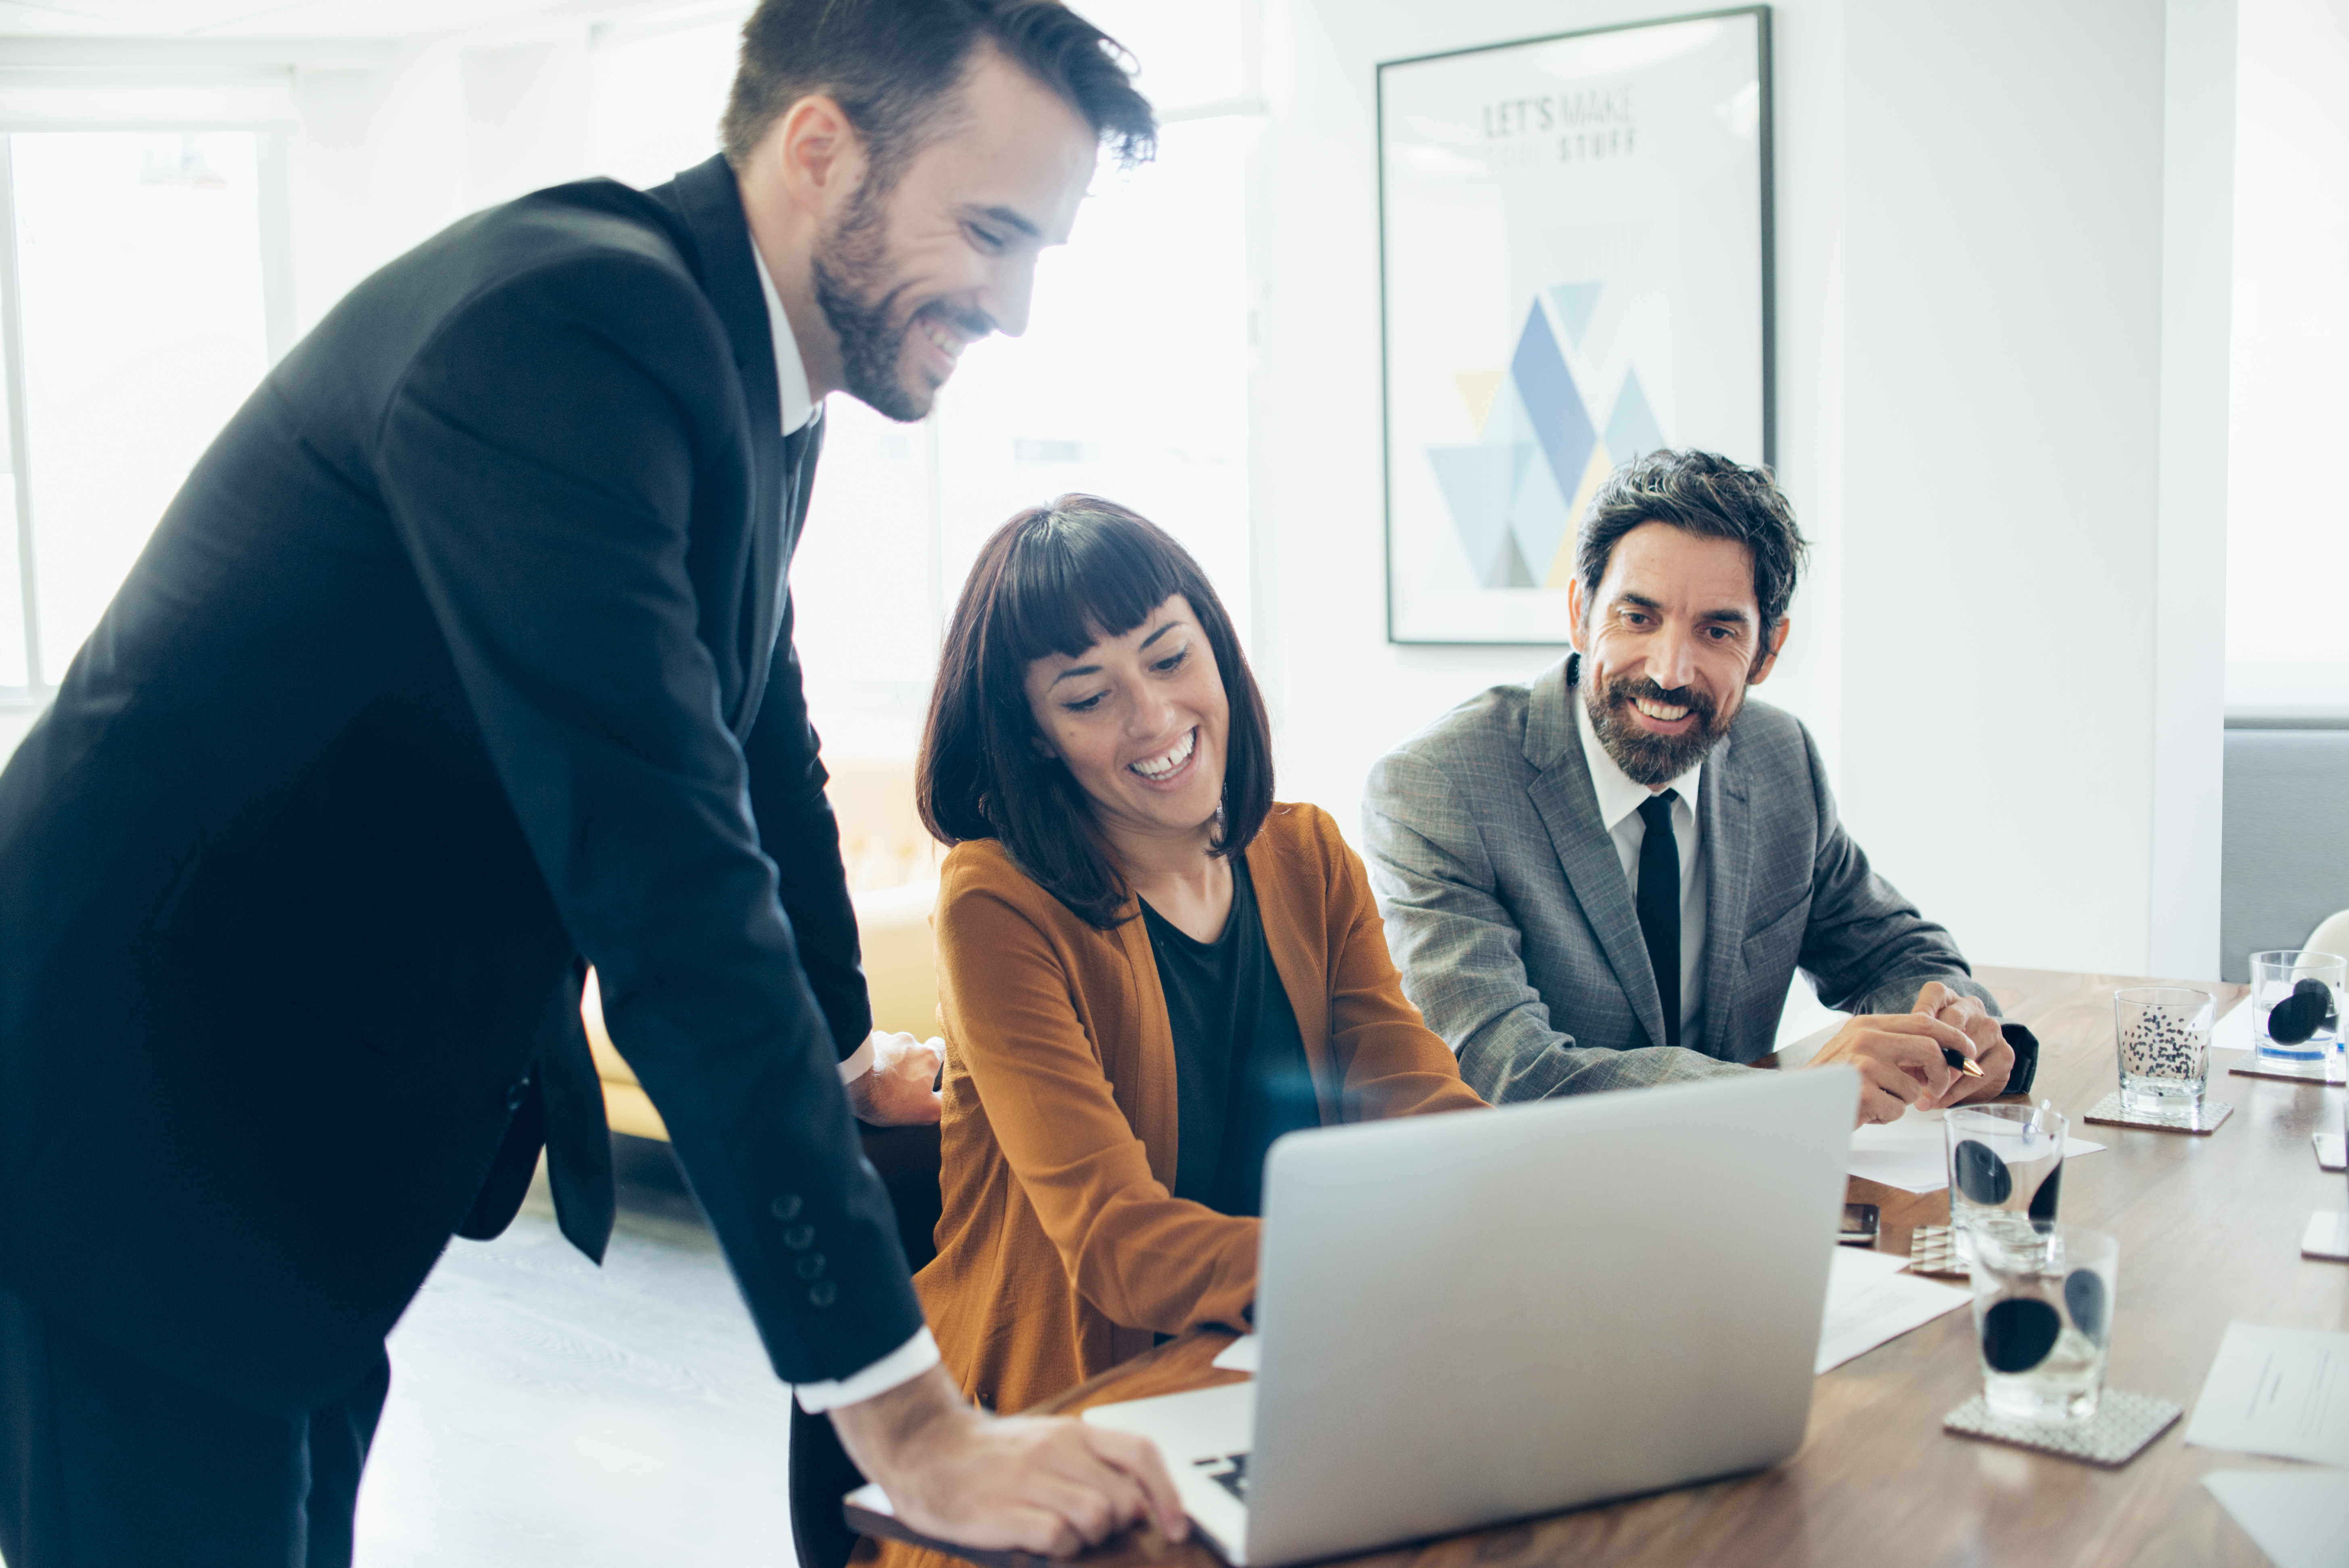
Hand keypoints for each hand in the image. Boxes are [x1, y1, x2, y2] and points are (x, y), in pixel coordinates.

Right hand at [828, 1365, 1187, 1556]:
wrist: (925, 1451)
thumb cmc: (993, 1458)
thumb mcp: (1048, 1445)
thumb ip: (1093, 1466)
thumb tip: (1140, 1503)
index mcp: (1073, 1432)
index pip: (1141, 1453)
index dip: (1168, 1493)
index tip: (1177, 1526)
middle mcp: (1056, 1449)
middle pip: (1122, 1498)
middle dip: (1115, 1525)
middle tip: (1086, 1529)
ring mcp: (1029, 1478)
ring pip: (1096, 1518)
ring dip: (1086, 1538)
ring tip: (1058, 1534)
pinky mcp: (1004, 1510)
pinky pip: (1058, 1539)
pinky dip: (1056, 1548)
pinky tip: (1036, 1541)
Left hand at [843, 1031, 944, 1126]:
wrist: (853, 1082)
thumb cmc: (890, 1098)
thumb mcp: (927, 1110)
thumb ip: (945, 1102)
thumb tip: (950, 1096)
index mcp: (928, 1056)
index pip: (941, 1048)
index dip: (939, 1059)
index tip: (932, 1071)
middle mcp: (909, 1041)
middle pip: (915, 1049)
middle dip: (912, 1062)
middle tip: (904, 1081)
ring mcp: (886, 1038)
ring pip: (894, 1048)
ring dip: (891, 1060)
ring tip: (881, 1079)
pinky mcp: (867, 1041)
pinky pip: (875, 1048)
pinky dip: (875, 1058)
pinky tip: (868, 1072)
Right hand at [1808, 1008, 1981, 1125]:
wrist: (1797, 1103)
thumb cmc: (1834, 1081)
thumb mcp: (1861, 1051)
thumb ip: (1894, 1045)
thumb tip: (1942, 1052)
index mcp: (1867, 1025)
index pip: (1922, 1021)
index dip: (1952, 1035)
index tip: (1967, 1050)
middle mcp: (1865, 1038)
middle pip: (1929, 1049)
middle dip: (1942, 1073)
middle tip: (1938, 1090)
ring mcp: (1861, 1064)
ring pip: (1913, 1087)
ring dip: (1901, 1101)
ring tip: (1876, 1100)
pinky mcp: (1860, 1091)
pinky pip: (1897, 1109)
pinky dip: (1886, 1116)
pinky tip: (1866, 1111)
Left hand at [1908, 980, 2013, 1107]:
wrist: (1969, 1067)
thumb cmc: (1934, 1050)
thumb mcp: (1918, 1042)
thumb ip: (1908, 1044)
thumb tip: (1896, 1066)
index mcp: (1948, 998)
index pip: (1935, 993)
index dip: (1921, 1013)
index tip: (1907, 1036)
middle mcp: (1972, 1008)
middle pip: (1953, 1020)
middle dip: (1934, 1050)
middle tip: (1917, 1072)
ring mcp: (1992, 1029)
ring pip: (1969, 1050)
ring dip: (1945, 1076)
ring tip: (1925, 1094)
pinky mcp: (2005, 1054)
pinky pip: (1980, 1074)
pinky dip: (1957, 1091)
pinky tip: (1940, 1101)